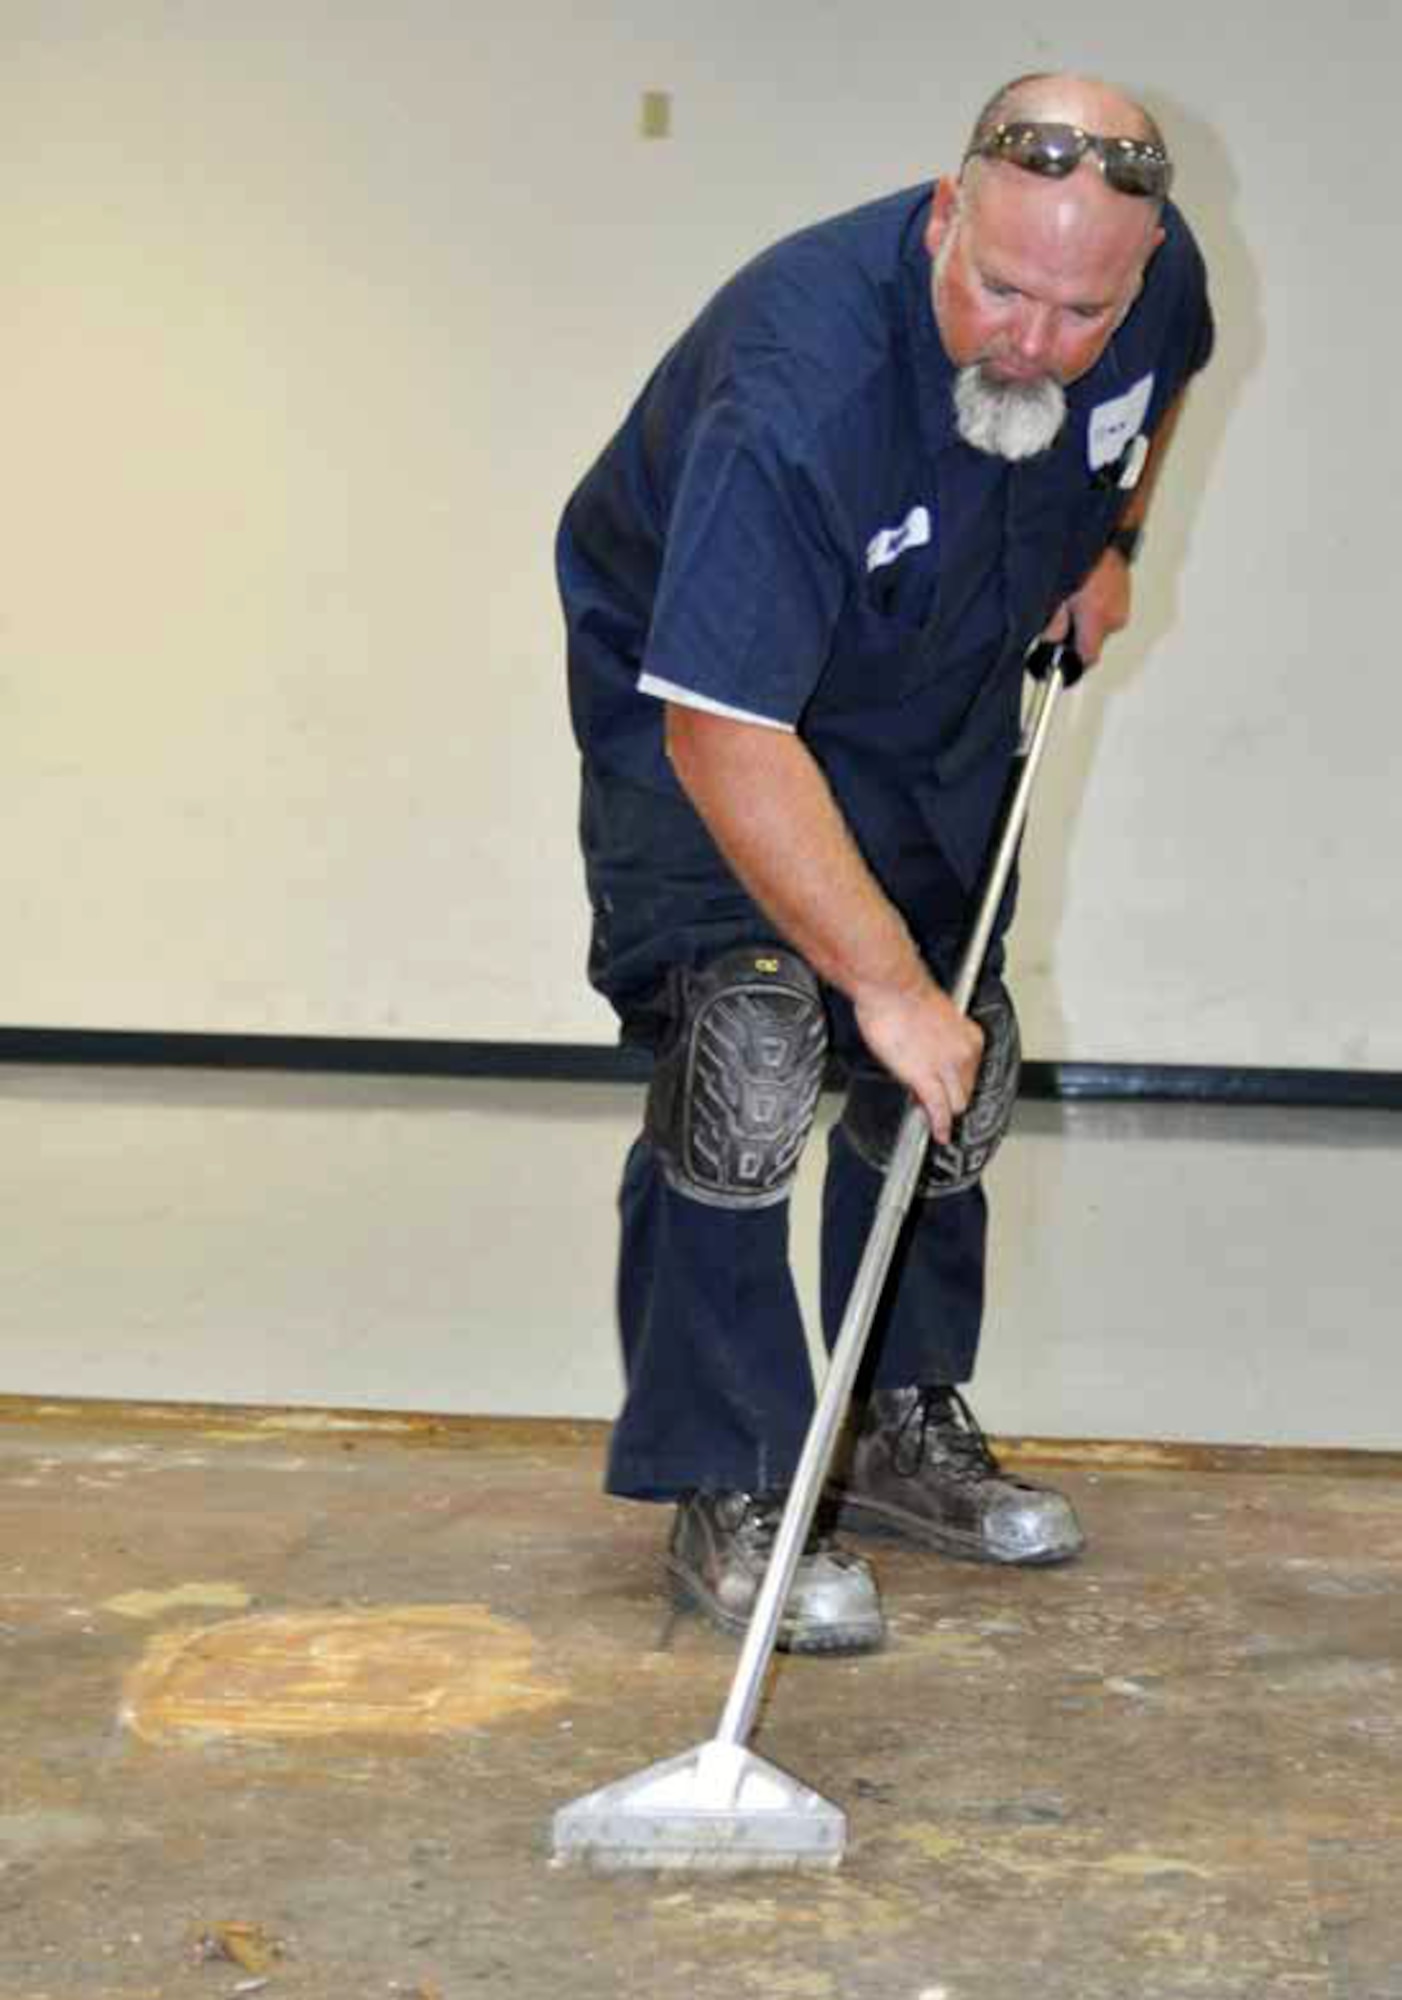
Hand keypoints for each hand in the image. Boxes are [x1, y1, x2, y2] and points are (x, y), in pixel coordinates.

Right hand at [853, 977, 984, 1145]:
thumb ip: (935, 1038)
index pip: (972, 1071)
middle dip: (950, 1096)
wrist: (891, 987)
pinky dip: (939, 1126)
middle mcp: (965, 1054)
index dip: (955, 1080)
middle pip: (967, 1090)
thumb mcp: (933, 1016)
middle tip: (931, 1099)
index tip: (945, 1084)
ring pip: (956, 1103)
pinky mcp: (925, 1079)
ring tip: (931, 1115)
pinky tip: (938, 1135)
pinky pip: (939, 1110)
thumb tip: (926, 1052)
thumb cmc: (904, 993)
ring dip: (944, 1111)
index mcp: (970, 1036)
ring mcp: (947, 1069)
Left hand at [1041, 543, 1132, 666]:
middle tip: (1058, 620)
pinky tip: (1083, 591)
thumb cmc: (1084, 556)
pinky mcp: (1123, 596)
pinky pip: (1105, 612)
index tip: (1057, 668)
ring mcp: (1122, 606)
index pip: (1087, 658)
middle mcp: (1114, 615)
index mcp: (1098, 617)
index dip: (1070, 665)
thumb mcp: (1056, 592)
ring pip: (1098, 627)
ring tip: (1071, 598)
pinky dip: (1092, 608)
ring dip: (1083, 621)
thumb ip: (1051, 623)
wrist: (1104, 531)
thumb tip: (1048, 642)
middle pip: (1092, 643)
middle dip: (1074, 638)